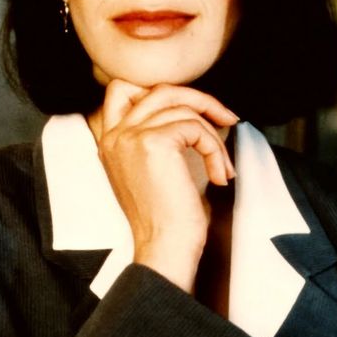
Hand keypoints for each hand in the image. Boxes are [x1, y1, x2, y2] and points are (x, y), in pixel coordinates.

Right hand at [90, 80, 237, 291]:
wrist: (164, 248)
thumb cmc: (166, 219)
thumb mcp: (153, 170)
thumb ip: (158, 136)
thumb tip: (194, 110)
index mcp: (110, 141)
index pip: (124, 89)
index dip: (164, 93)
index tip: (194, 112)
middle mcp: (115, 135)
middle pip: (160, 89)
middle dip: (200, 100)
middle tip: (226, 118)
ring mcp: (131, 137)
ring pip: (183, 108)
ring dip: (213, 135)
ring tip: (222, 165)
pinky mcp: (153, 143)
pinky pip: (195, 128)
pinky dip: (215, 150)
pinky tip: (219, 175)